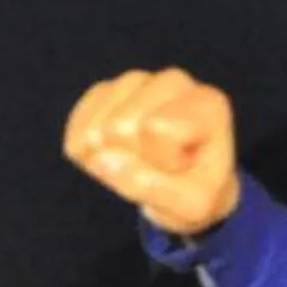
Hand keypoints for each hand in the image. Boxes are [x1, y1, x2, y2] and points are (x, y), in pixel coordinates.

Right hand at [63, 69, 241, 235]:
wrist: (188, 183)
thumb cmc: (198, 190)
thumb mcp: (191, 205)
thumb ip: (152, 188)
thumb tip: (102, 159)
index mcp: (207, 103)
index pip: (157, 127)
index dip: (163, 159)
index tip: (184, 164)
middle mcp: (173, 82)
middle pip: (120, 126)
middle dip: (135, 158)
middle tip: (161, 165)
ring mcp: (137, 82)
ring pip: (97, 128)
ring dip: (113, 156)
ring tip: (144, 159)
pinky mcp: (106, 91)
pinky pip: (79, 128)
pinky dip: (91, 153)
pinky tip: (118, 154)